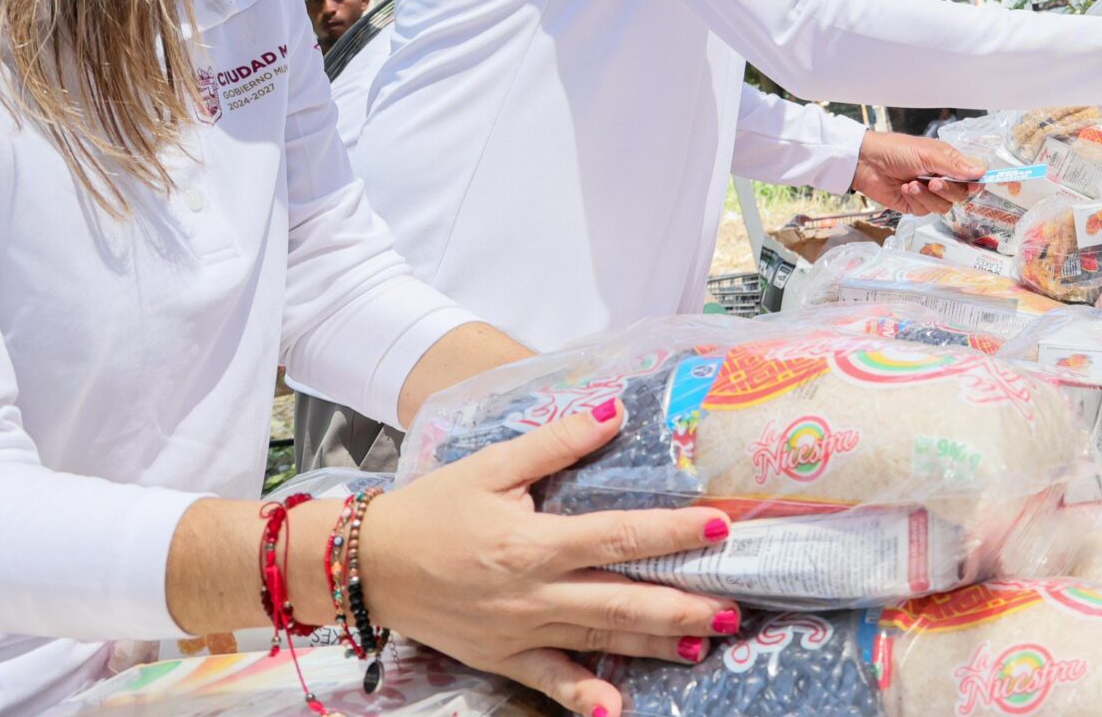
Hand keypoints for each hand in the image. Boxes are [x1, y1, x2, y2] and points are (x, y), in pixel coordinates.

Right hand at [352, 399, 734, 713]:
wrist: (369, 564)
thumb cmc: (434, 508)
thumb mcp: (493, 465)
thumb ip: (557, 443)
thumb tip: (615, 414)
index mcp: (534, 542)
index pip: (617, 537)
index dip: (671, 534)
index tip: (719, 527)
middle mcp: (534, 592)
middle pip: (621, 601)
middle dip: (681, 606)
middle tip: (732, 608)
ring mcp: (520, 631)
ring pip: (600, 642)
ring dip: (654, 646)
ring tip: (704, 645)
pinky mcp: (503, 657)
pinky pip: (551, 682)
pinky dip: (585, 698)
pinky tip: (617, 710)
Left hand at [850, 130, 983, 214]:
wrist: (868, 162)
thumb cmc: (897, 150)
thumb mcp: (928, 154)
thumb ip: (954, 166)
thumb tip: (981, 171)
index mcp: (948, 162)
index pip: (971, 176)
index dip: (974, 183)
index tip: (973, 186)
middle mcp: (942, 178)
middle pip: (960, 195)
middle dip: (947, 190)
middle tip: (934, 181)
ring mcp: (929, 194)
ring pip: (943, 206)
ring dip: (928, 196)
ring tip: (912, 183)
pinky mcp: (915, 205)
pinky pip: (925, 211)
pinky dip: (916, 200)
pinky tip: (905, 188)